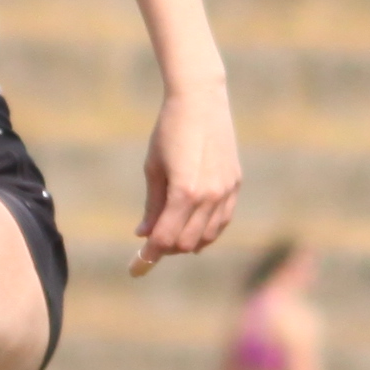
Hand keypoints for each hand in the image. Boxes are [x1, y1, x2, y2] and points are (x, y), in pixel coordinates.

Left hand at [132, 76, 242, 274]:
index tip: (134, 269)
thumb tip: (143, 235)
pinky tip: (191, 228)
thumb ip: (152, 205)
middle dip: (165, 249)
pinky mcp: (235, 184)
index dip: (147, 257)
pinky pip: (222, 222)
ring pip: (206, 237)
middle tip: (150, 245)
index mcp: (184, 192)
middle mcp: (209, 196)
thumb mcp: (153, 167)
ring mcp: (226, 191)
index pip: (164, 239)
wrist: (201, 100)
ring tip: (169, 234)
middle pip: (185, 243)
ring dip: (186, 242)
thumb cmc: (169, 131)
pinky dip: (206, 232)